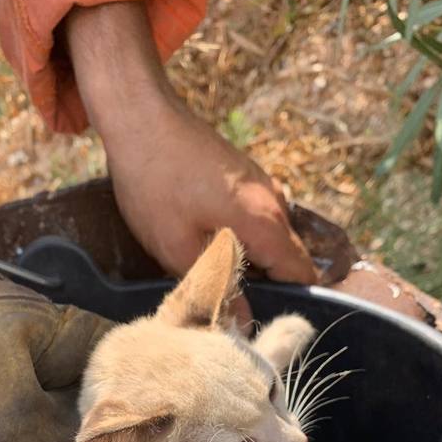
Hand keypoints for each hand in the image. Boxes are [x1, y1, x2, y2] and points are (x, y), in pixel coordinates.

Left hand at [65, 3, 324, 301]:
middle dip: (267, 287)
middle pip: (289, 259)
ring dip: (250, 263)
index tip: (261, 321)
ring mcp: (261, 186)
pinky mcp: (244, 178)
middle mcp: (274, 202)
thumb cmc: (154, 182)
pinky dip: (241, 239)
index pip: (301, 274)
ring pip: (270, 239)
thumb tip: (244, 326)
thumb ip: (215, 289)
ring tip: (214, 276)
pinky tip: (206, 243)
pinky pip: (256, 220)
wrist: (140, 116)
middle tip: (231, 307)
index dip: (287, 303)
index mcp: (265, 222)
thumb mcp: (177, 248)